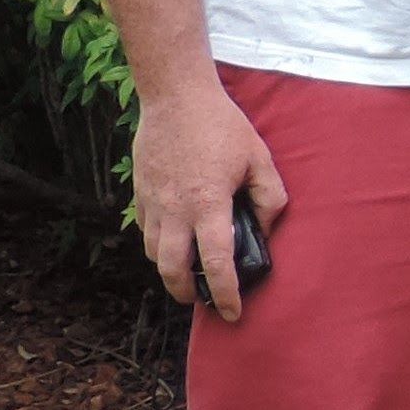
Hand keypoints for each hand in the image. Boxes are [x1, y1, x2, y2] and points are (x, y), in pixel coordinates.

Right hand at [134, 80, 281, 321]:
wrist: (175, 97)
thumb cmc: (222, 126)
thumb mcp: (259, 158)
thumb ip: (270, 197)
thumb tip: (265, 229)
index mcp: (208, 204)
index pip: (216, 263)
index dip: (226, 293)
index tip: (234, 312)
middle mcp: (175, 210)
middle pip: (172, 271)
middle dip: (187, 293)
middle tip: (204, 299)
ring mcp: (152, 202)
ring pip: (154, 253)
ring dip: (171, 270)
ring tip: (189, 271)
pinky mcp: (139, 192)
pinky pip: (146, 231)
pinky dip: (159, 244)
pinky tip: (175, 240)